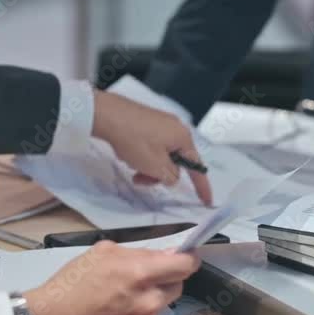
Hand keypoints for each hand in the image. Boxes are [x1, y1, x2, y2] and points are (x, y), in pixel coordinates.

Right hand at [24, 241, 200, 314]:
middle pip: (177, 286)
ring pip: (162, 305)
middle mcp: (149, 300)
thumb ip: (138, 253)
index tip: (186, 256)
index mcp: (141, 273)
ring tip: (124, 298)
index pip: (185, 265)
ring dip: (151, 299)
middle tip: (146, 277)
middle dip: (167, 279)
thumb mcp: (103, 253)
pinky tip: (117, 314)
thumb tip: (163, 254)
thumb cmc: (72, 283)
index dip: (188, 259)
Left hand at [92, 90, 212, 204]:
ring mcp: (161, 123)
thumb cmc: (133, 138)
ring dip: (148, 166)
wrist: (108, 115)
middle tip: (142, 179)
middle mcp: (175, 128)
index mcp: (183, 137)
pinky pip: (151, 145)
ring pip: (161, 155)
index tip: (205, 200)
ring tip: (131, 164)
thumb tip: (172, 177)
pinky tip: (127, 152)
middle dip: (159, 174)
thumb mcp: (155, 166)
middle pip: (175, 162)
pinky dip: (141, 155)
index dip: (201, 186)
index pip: (196, 167)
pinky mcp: (147, 122)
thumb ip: (170, 177)